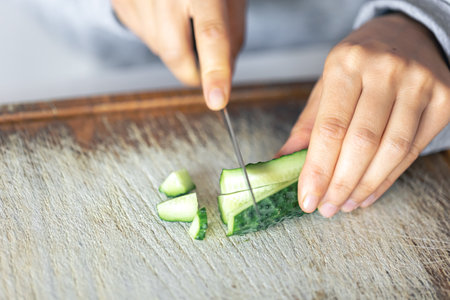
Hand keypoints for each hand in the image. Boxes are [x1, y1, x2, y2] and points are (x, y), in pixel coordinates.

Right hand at [112, 0, 245, 109]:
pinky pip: (144, 37)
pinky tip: (163, 14)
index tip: (217, 100)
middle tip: (202, 72)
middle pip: (175, 52)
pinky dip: (159, 37)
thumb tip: (226, 74)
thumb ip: (233, 35)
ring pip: (159, 49)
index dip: (215, 71)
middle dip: (191, 72)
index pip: (211, 34)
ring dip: (176, 50)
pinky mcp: (121, 3)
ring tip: (181, 20)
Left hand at [278, 13, 449, 216]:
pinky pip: (413, 149)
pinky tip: (369, 192)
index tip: (306, 198)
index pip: (330, 128)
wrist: (405, 36)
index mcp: (346, 64)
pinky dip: (388, 178)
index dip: (317, 170)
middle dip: (340, 184)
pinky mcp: (443, 100)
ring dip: (364, 186)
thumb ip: (307, 126)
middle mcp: (385, 70)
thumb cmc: (358, 64)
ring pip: (391, 150)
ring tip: (345, 204)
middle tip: (326, 208)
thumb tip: (282, 162)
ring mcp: (419, 84)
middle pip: (361, 142)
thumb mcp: (326, 85)